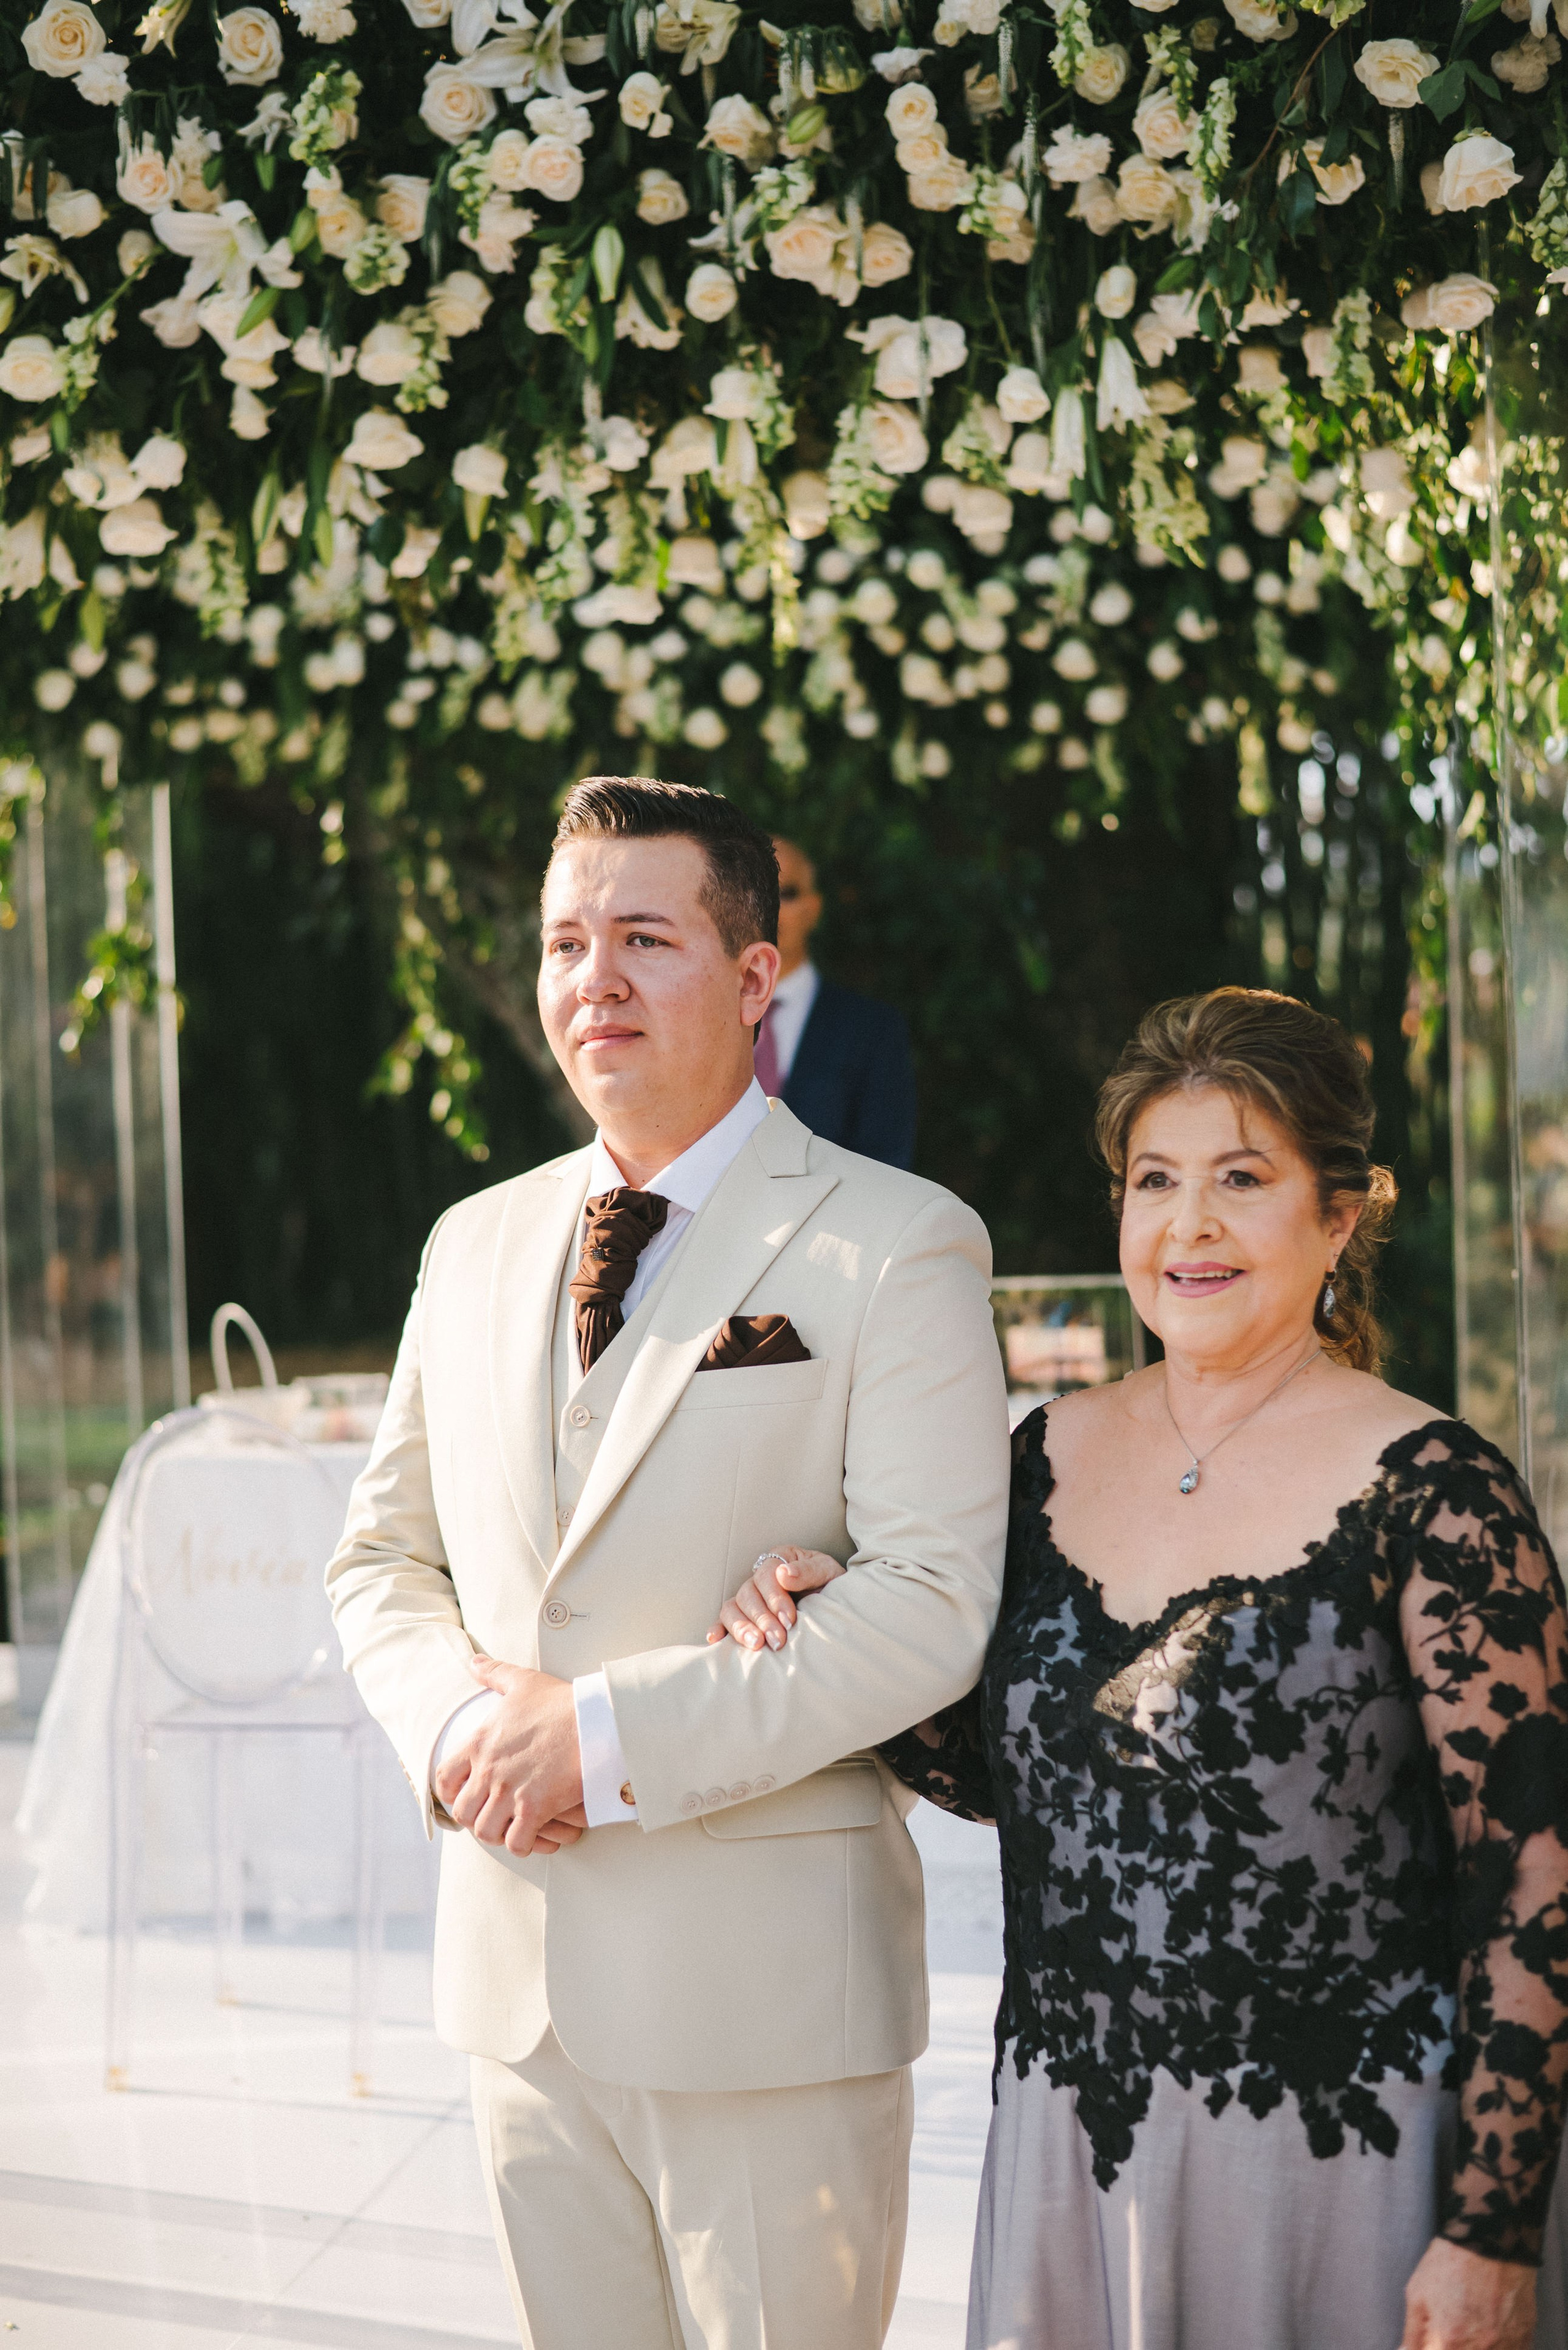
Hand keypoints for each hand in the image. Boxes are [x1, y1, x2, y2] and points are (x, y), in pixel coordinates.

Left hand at [432, 1656, 585, 1857]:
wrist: (596, 1720)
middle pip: (463, 1813)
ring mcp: (509, 1792)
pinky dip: (524, 1844)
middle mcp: (488, 1770)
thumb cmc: (562, 1703)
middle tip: (495, 1815)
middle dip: (476, 1818)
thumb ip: (494, 1673)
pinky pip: (517, 1842)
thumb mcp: (522, 1683)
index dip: (451, 1794)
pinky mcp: (535, 1809)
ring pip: (485, 1832)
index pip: (444, 1780)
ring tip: (514, 1827)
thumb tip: (474, 1662)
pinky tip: (536, 1835)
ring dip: (499, 1834)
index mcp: (479, 1743)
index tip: (466, 1795)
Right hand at [706, 1546, 845, 1651]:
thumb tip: (784, 1574)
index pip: (766, 1575)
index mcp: (779, 1560)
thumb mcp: (827, 1572)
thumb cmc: (832, 1585)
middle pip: (747, 1594)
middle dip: (761, 1619)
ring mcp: (749, 1598)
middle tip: (777, 1641)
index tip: (790, 1620)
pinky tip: (716, 1641)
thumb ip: (808, 1571)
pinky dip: (718, 1629)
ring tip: (755, 1645)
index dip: (775, 1598)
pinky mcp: (744, 1617)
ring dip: (740, 1627)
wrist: (838, 1606)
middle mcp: (759, 1578)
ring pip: (731, 1608)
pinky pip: (724, 1621)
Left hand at [1401, 2236, 1535, 2348]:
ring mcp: (1505, 2345)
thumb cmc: (1450, 2263)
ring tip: (1470, 2325)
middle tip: (1451, 2329)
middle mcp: (1479, 2348)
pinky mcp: (1524, 2336)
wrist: (1490, 2238)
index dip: (1433, 2348)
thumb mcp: (1418, 2293)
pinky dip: (1499, 2348)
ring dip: (1476, 2347)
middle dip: (1453, 2346)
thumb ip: (1413, 2333)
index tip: (1434, 2339)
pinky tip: (1490, 2330)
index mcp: (1450, 2341)